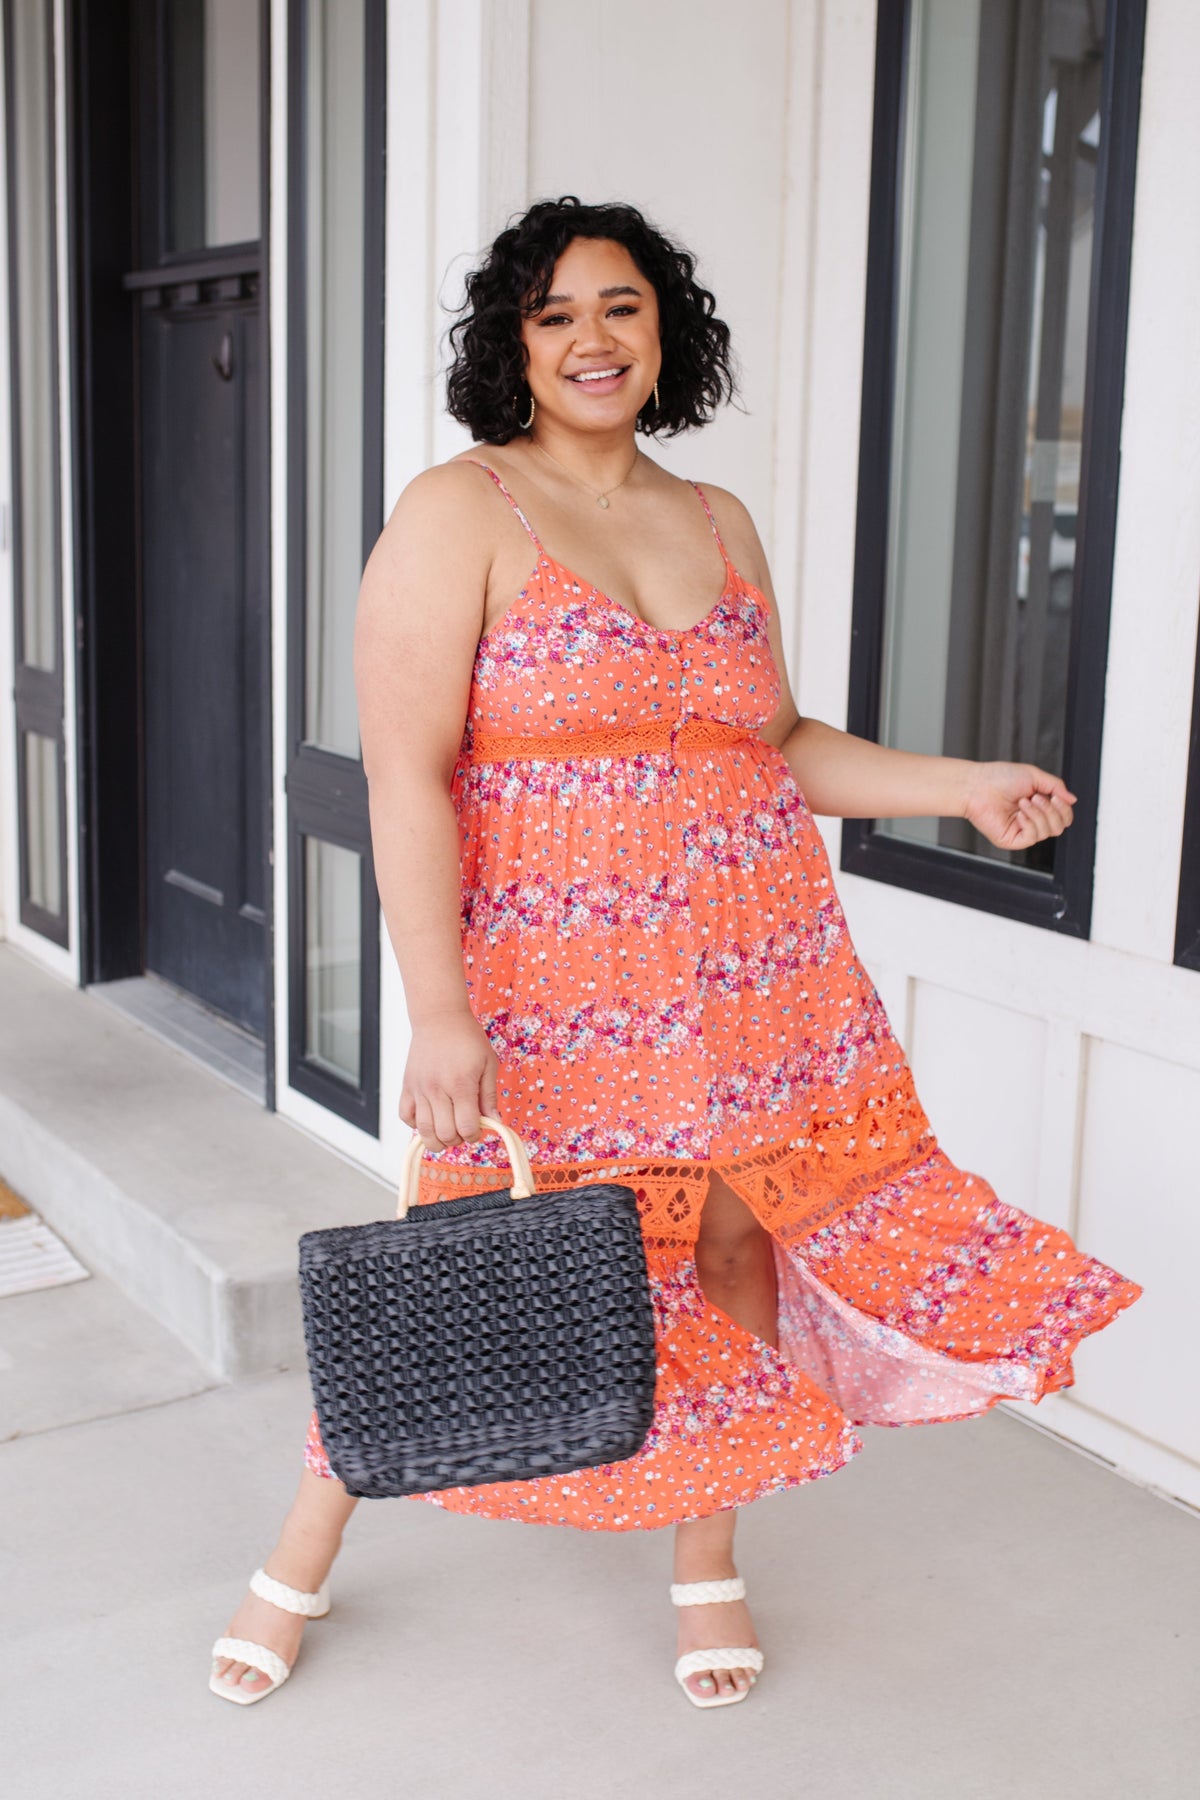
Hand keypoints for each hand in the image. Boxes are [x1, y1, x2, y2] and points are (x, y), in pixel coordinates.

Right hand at [399, 1008, 499, 1149]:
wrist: (439, 1017)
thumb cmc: (467, 1038)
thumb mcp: (488, 1064)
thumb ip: (489, 1096)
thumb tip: (495, 1122)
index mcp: (460, 1085)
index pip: (466, 1127)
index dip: (475, 1135)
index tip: (478, 1128)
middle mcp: (437, 1090)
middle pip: (444, 1135)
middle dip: (458, 1139)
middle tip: (464, 1127)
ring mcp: (419, 1089)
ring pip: (423, 1131)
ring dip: (437, 1139)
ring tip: (447, 1130)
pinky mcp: (407, 1086)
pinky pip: (405, 1116)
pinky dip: (416, 1125)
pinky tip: (430, 1117)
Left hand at [961, 761, 1076, 851]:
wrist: (977, 785)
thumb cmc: (999, 778)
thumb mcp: (1035, 776)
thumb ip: (1056, 787)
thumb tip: (1073, 800)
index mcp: (1039, 806)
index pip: (1064, 816)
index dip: (1064, 809)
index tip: (1055, 796)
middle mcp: (1032, 819)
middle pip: (1060, 826)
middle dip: (1052, 811)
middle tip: (1036, 797)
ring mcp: (1022, 831)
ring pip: (1049, 832)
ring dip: (1039, 814)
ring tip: (1024, 802)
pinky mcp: (1012, 840)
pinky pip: (1033, 837)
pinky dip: (1030, 823)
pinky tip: (1019, 814)